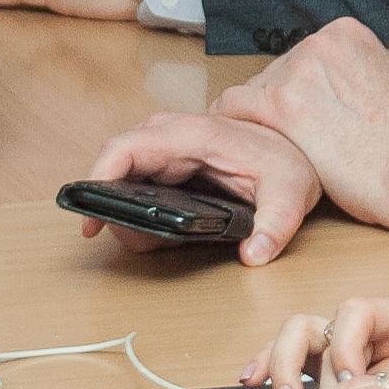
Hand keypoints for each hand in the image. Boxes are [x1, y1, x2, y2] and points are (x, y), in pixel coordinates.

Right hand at [80, 108, 322, 264]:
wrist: (297, 151)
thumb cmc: (290, 160)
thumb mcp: (290, 194)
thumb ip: (275, 225)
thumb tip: (254, 254)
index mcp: (194, 134)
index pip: (126, 147)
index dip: (98, 179)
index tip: (91, 217)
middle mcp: (174, 137)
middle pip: (116, 164)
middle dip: (109, 205)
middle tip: (120, 237)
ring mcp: (170, 151)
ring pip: (124, 176)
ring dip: (124, 211)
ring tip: (147, 240)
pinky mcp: (171, 166)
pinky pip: (138, 184)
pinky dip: (136, 211)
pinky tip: (153, 233)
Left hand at [204, 19, 388, 229]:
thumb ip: (355, 77)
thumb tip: (338, 90)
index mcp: (347, 33)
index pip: (299, 58)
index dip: (297, 92)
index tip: (302, 118)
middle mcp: (319, 42)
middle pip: (274, 73)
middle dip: (278, 108)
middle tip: (290, 144)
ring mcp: (297, 70)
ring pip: (252, 91)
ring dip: (258, 121)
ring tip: (269, 153)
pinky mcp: (280, 104)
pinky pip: (232, 107)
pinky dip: (232, 127)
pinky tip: (235, 149)